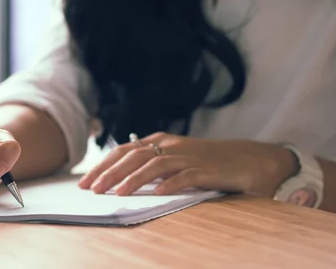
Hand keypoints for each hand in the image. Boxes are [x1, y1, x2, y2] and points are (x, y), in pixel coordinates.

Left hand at [78, 132, 296, 197]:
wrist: (250, 159)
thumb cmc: (208, 162)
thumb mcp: (176, 159)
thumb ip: (152, 164)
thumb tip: (121, 180)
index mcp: (161, 141)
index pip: (124, 151)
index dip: (103, 166)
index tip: (86, 182)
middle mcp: (171, 145)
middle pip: (133, 156)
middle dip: (110, 173)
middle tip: (92, 190)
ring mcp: (189, 156)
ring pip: (154, 164)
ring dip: (133, 179)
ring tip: (117, 194)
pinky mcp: (206, 170)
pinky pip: (185, 176)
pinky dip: (170, 184)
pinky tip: (157, 194)